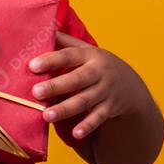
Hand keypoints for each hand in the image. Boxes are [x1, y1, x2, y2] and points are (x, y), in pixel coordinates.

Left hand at [29, 31, 150, 139]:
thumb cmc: (96, 65)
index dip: (51, 60)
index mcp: (90, 55)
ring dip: (66, 109)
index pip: (69, 55)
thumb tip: (40, 28)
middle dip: (56, 86)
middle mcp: (99, 73)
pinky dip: (87, 126)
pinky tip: (75, 134)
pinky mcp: (110, 108)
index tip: (32, 65)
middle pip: (77, 80)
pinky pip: (98, 118)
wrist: (131, 85)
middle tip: (35, 92)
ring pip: (85, 101)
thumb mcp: (85, 51)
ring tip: (46, 115)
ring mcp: (105, 91)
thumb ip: (64, 42)